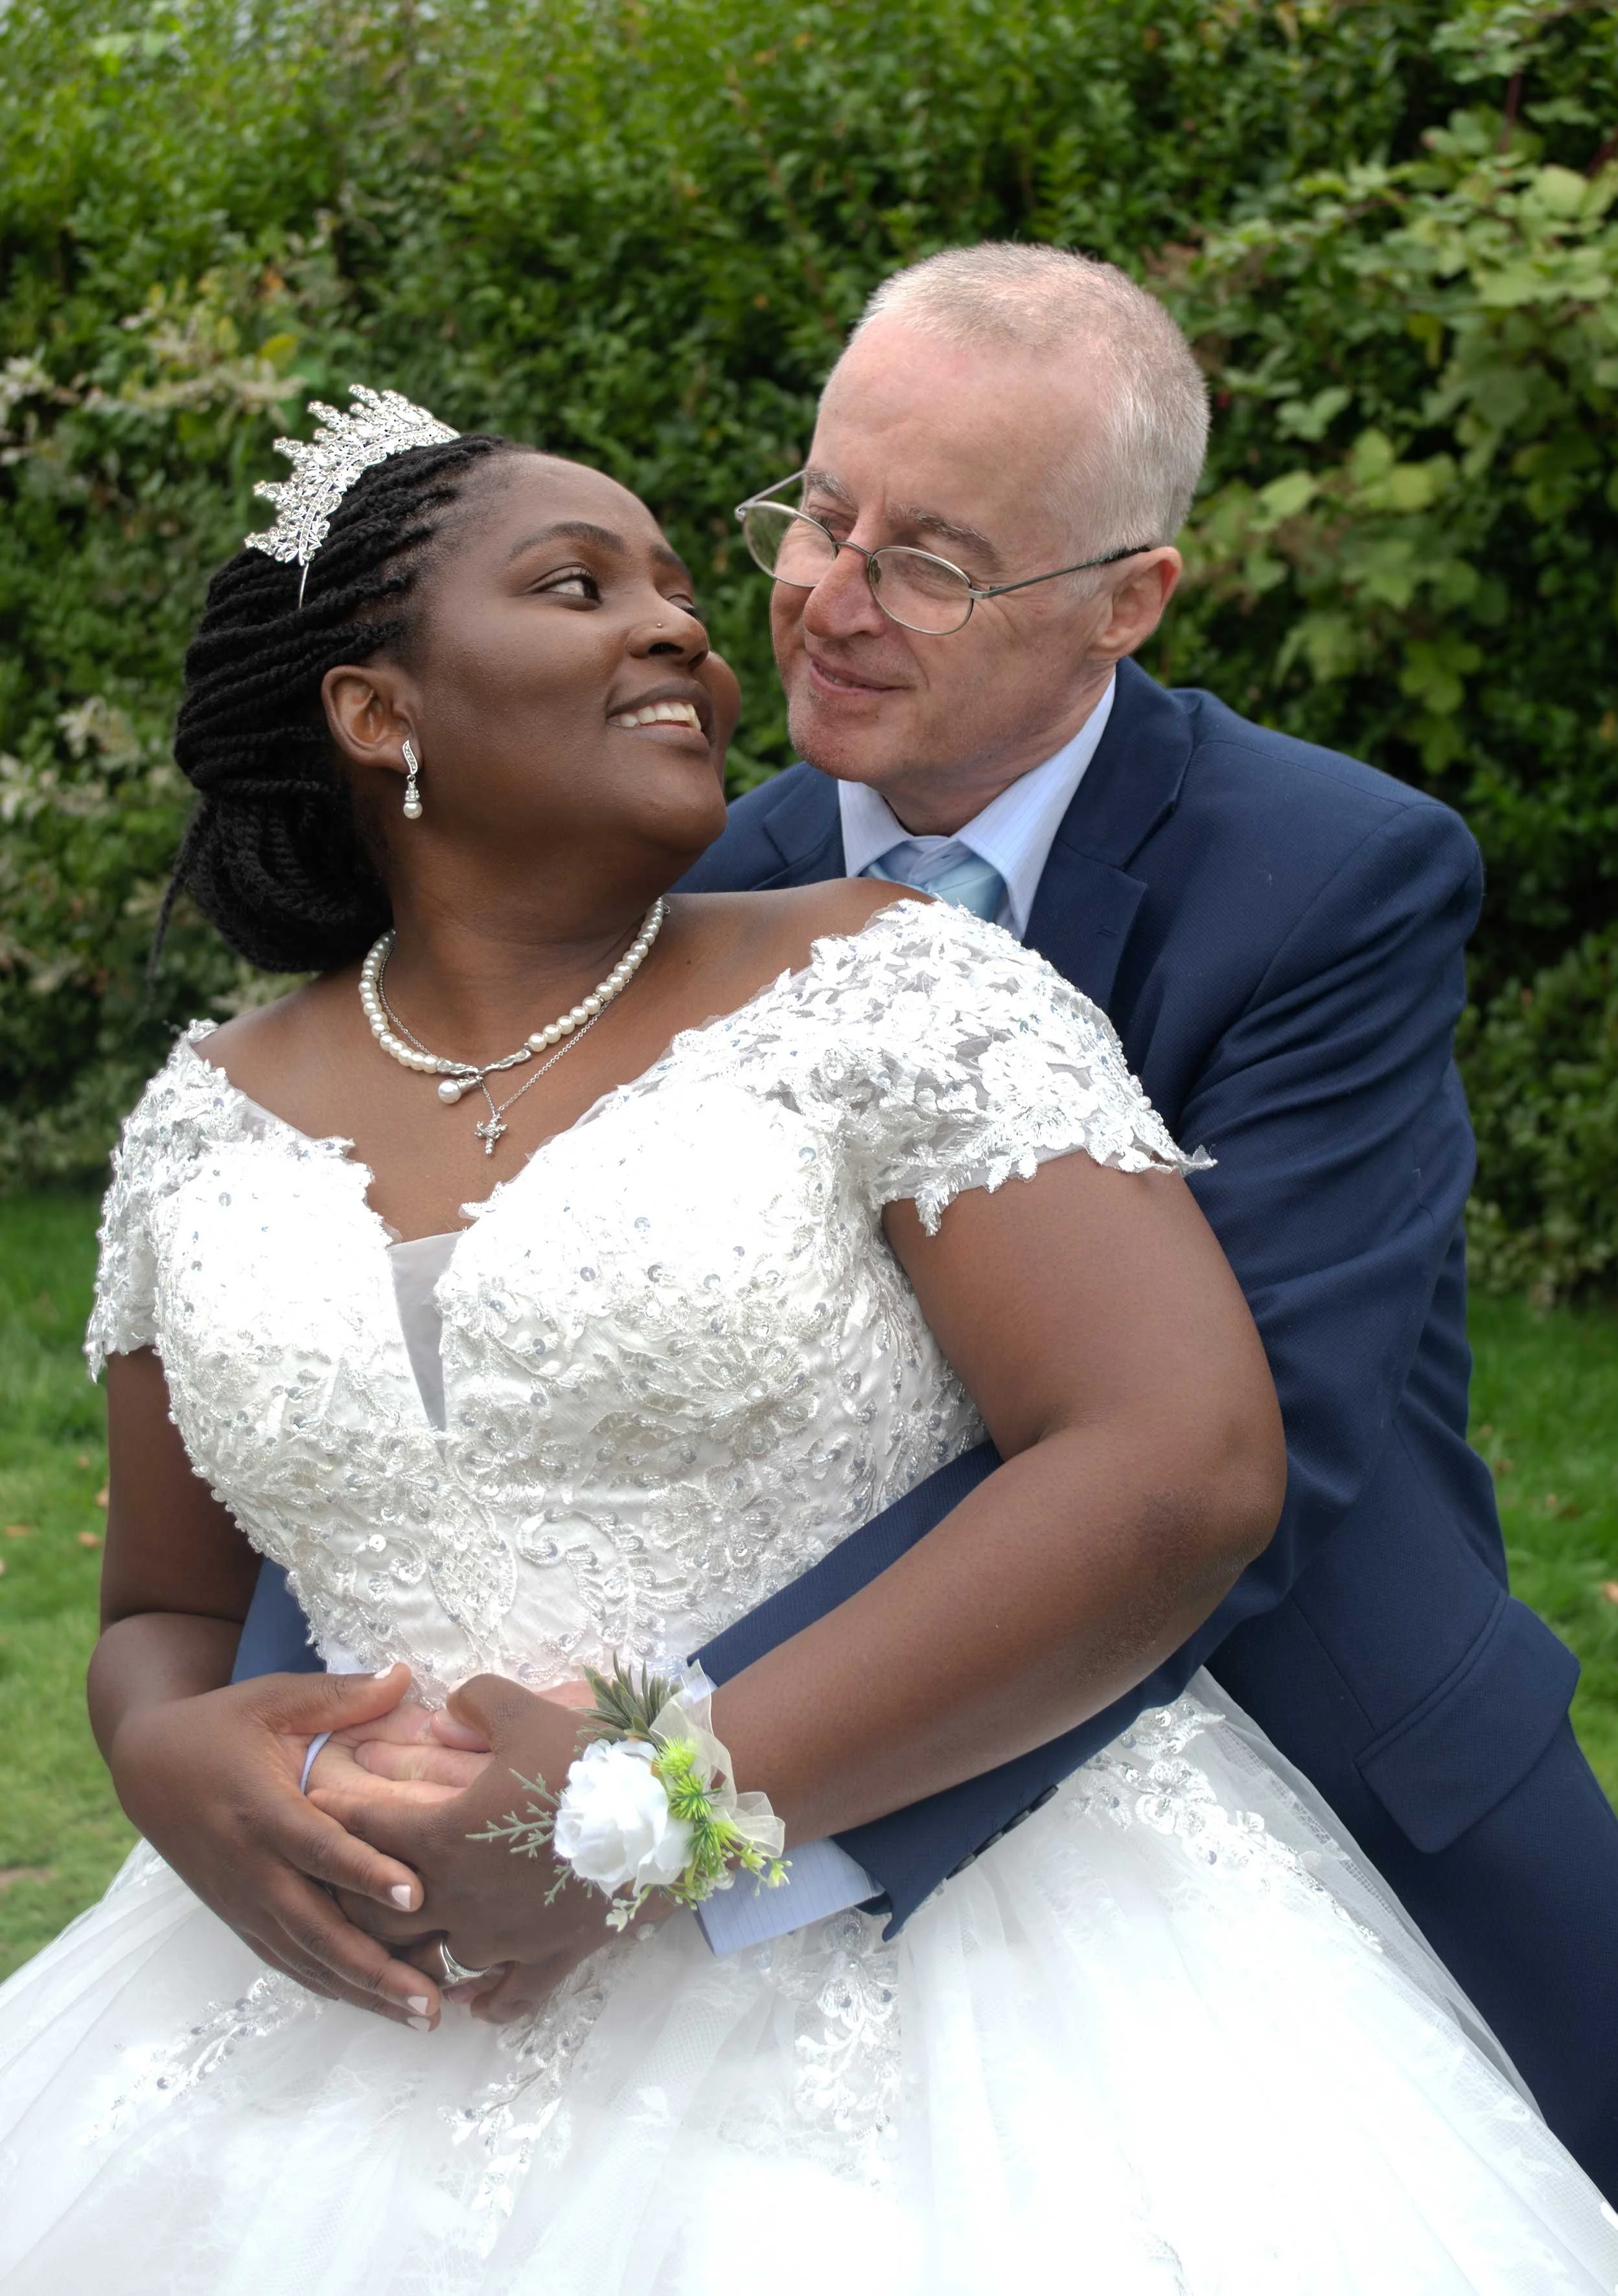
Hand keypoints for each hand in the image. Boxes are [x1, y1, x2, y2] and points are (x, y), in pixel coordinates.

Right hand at [107, 1663, 447, 2028]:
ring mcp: (243, 1900)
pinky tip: (375, 2006)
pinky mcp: (239, 1918)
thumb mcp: (274, 1699)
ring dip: (363, 1991)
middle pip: (316, 1927)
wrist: (147, 1767)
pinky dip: (331, 1986)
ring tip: (421, 2015)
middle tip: (432, 1997)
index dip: (367, 1873)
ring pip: (305, 1958)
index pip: (320, 1848)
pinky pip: (288, 1962)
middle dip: (375, 1967)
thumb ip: (341, 1696)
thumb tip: (406, 1675)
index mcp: (262, 1808)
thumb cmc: (222, 1725)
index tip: (417, 1896)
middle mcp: (251, 1866)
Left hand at [308, 1674, 664, 2010]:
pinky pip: (506, 1998)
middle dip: (352, 1897)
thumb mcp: (525, 1710)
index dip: (336, 1819)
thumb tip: (442, 1714)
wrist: (661, 1814)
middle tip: (336, 1883)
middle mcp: (460, 1900)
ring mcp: (503, 1939)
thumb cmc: (586, 1761)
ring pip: (432, 1961)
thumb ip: (473, 1704)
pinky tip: (470, 2003)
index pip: (365, 1836)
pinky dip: (484, 2003)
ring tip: (397, 1941)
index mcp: (443, 1839)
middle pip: (380, 1914)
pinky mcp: (548, 1960)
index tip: (314, 1809)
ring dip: (409, 1952)